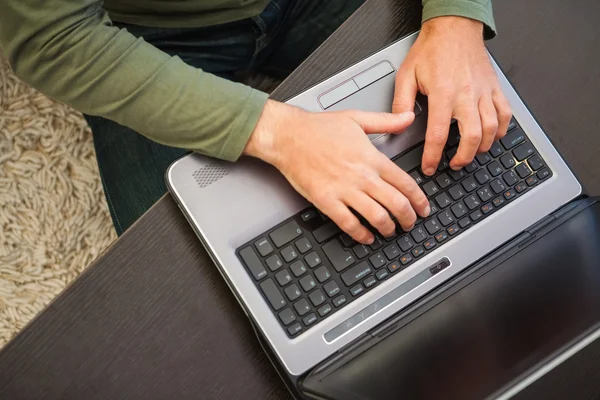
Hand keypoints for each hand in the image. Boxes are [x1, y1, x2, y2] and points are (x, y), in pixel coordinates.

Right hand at [244, 100, 430, 243]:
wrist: (287, 136)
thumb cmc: (317, 128)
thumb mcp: (356, 118)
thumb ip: (386, 121)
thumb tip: (408, 117)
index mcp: (371, 158)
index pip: (405, 183)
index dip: (419, 200)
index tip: (423, 208)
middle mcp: (361, 176)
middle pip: (396, 203)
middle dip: (408, 218)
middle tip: (411, 223)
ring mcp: (344, 190)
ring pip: (376, 217)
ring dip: (388, 228)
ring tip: (390, 231)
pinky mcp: (326, 201)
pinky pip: (349, 224)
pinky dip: (361, 234)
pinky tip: (366, 237)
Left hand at [392, 16, 512, 175]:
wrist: (454, 27)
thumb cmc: (432, 49)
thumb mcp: (406, 75)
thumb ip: (401, 103)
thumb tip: (398, 126)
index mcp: (443, 93)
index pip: (439, 134)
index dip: (433, 156)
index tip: (429, 167)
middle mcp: (466, 94)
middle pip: (471, 137)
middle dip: (463, 158)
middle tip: (453, 165)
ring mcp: (483, 92)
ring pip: (492, 128)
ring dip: (481, 148)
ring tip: (469, 154)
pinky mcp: (494, 88)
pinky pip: (506, 114)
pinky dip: (501, 130)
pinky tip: (492, 137)